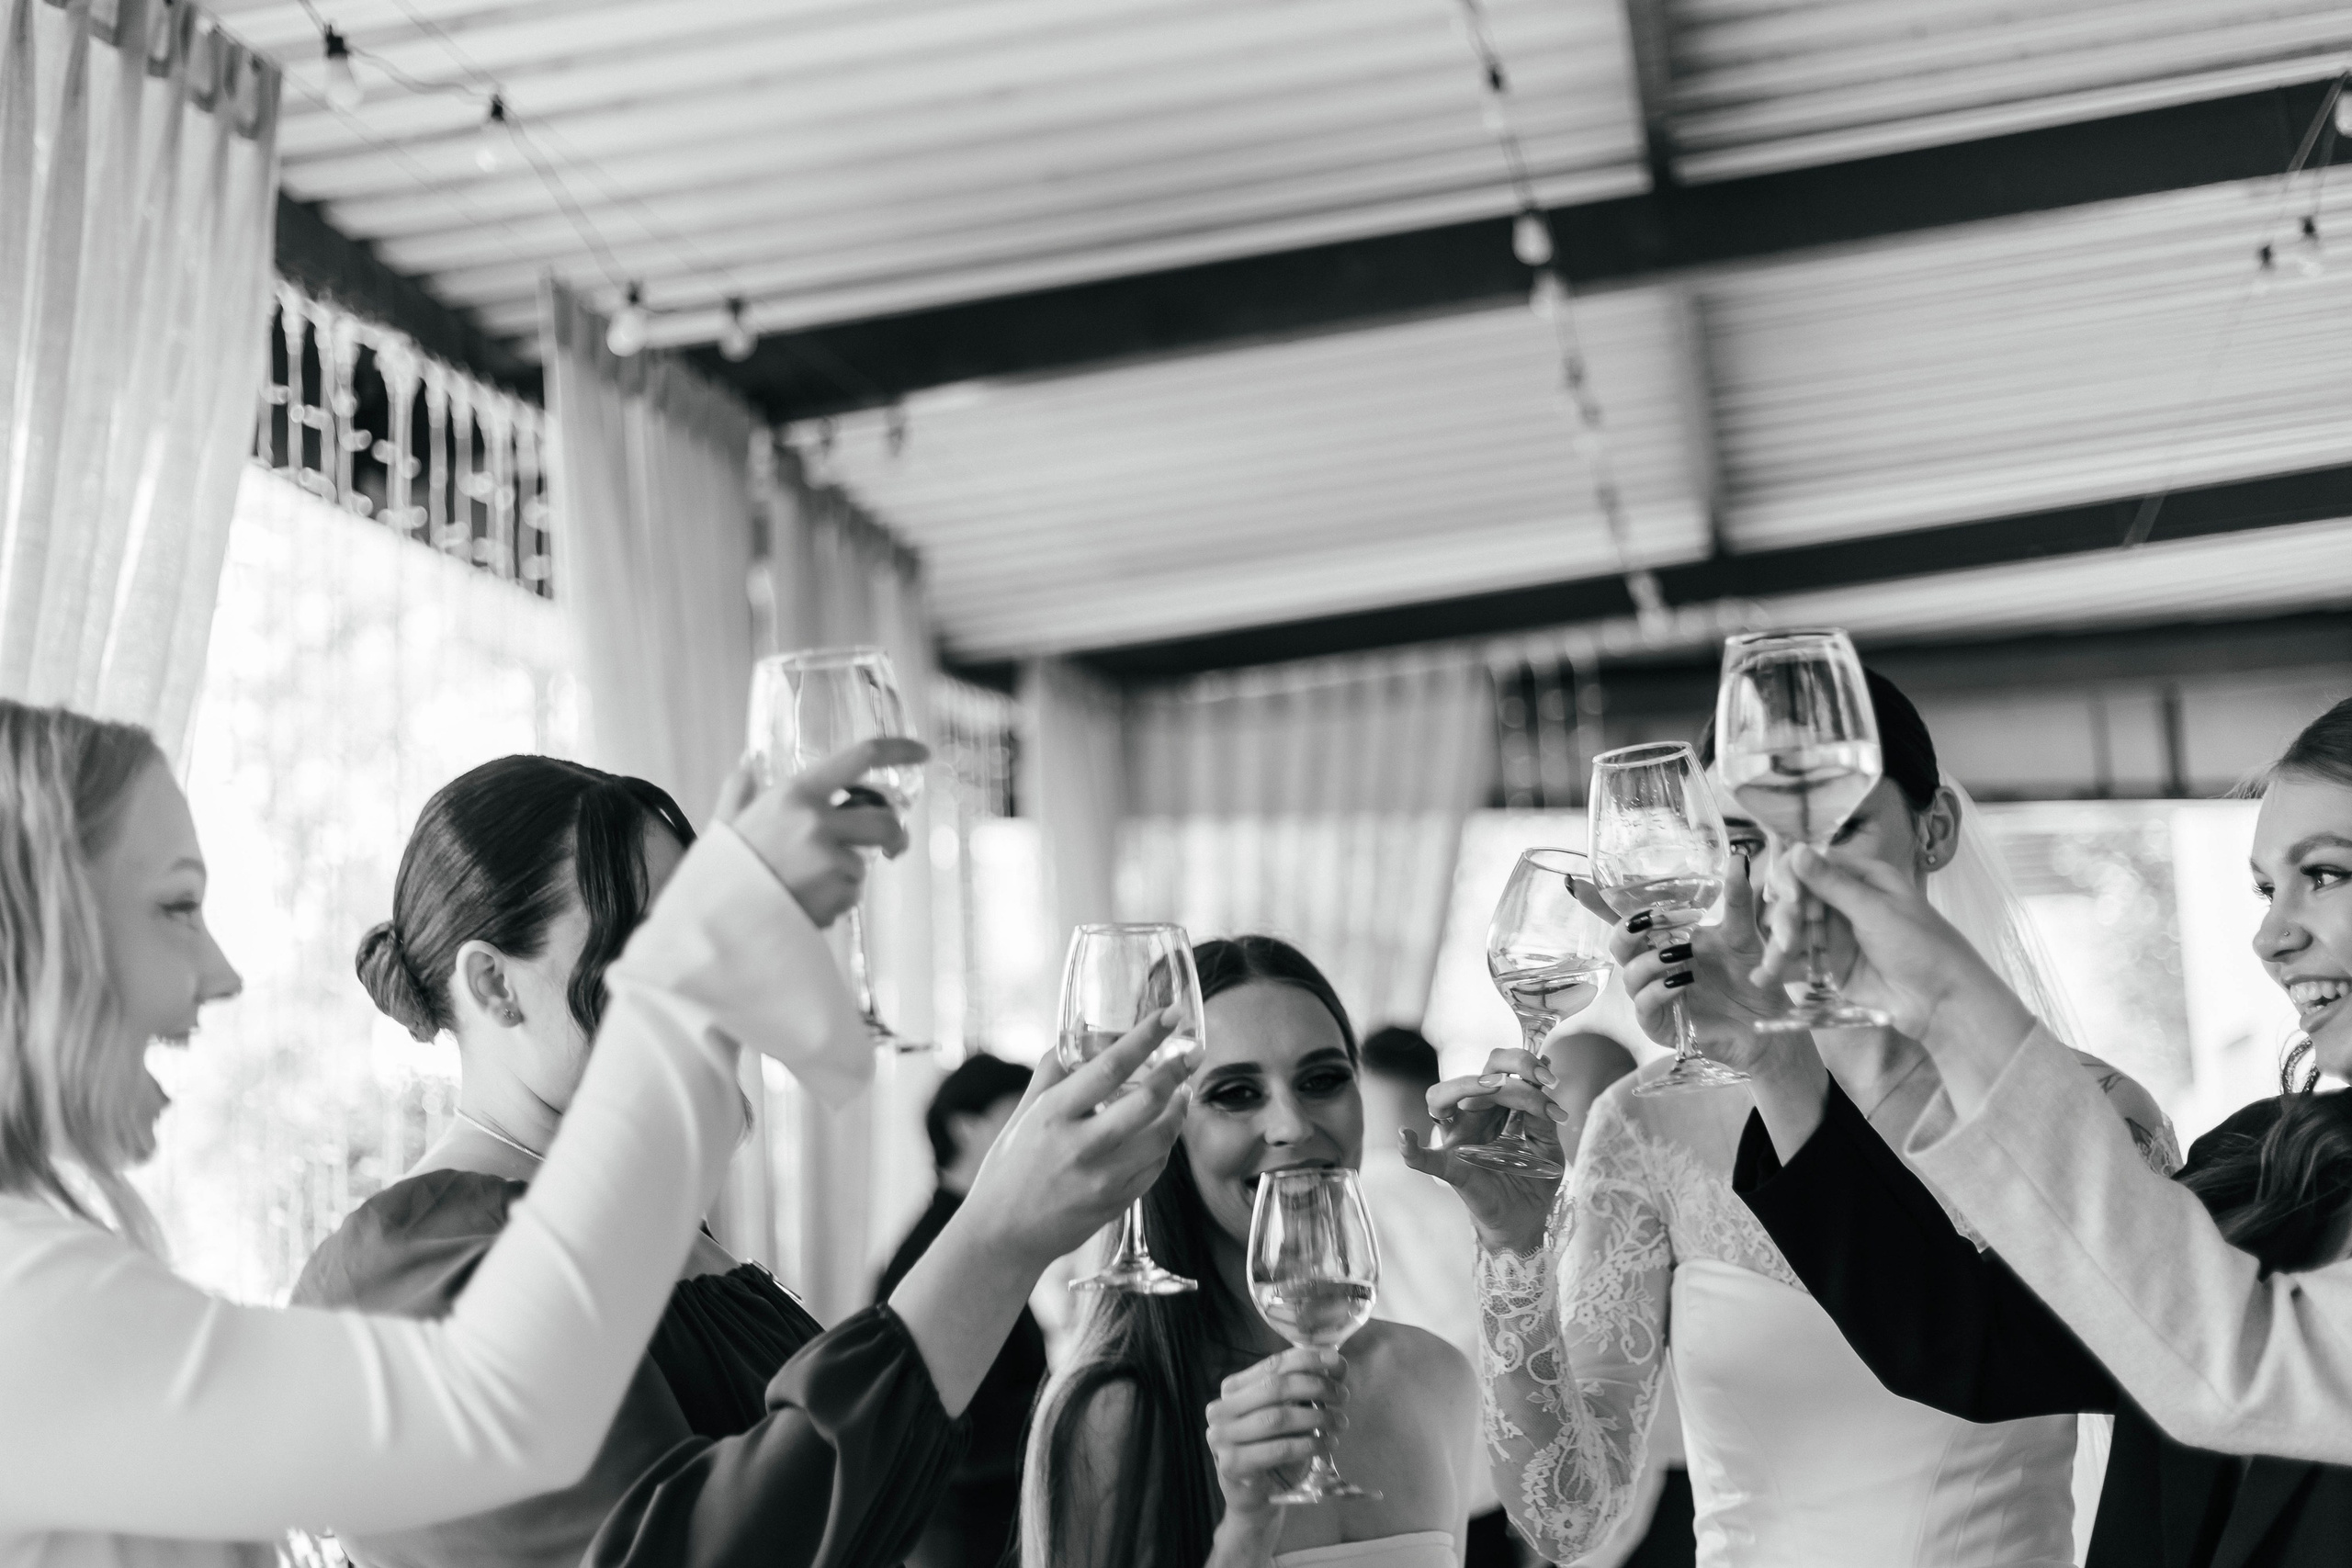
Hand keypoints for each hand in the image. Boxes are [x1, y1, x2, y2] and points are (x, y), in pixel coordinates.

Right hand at [722, 738, 927, 927]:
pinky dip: (835, 902)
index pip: (860, 756)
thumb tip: (749, 760)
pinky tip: (803, 905)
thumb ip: (740, 790)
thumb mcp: (726, 823)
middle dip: (895, 836)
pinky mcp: (836, 891)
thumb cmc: (719, 873)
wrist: (712, 924)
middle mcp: (816, 819)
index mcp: (793, 793)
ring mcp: (829, 856)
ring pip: (863, 864)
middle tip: (893, 849)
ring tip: (805, 888)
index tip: (923, 753)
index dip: (899, 750)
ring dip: (846, 877)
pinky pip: (851, 894)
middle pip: (884, 820)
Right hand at [958, 1009, 1197, 1271]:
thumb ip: (1051, 1073)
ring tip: (1182, 1089)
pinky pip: (1157, 1166)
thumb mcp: (1023, 1114)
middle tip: (1193, 1053)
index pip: (1110, 1067)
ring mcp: (1102, 1179)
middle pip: (1148, 1101)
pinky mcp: (1116, 1203)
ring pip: (1162, 1136)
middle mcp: (1080, 1146)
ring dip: (1180, 1108)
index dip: (1146, 1037)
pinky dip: (1167, 1141)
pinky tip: (1165, 1127)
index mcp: (1053, 1114)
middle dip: (1178, 1071)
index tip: (1171, 1015)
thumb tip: (1077, 1034)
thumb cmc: (1009, 1169)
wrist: (1002, 1236)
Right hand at [1206, 1347, 1347, 1526]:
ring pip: (1277, 1417)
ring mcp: (1221, 1437)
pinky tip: (1326, 1444)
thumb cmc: (1274, 1450)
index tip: (1336, 1359)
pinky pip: (1278, 1448)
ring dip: (1316, 1418)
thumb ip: (1308, 1388)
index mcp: (1233, 1389)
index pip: (1272, 1365)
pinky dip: (1308, 1445)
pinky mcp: (1231, 1464)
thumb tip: (1338, 1363)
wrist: (1256, 1499)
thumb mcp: (1291, 1414)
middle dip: (1315, 1387)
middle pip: (1274, 1387)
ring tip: (1340, 1423)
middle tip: (1343, 1397)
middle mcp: (1221, 1408)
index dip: (1306, 1358)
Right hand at [1401, 1048, 1568, 1253]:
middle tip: (1537, 1079)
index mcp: (1495, 1109)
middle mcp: (1472, 1118)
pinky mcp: (1453, 1169)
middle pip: (1475, 1075)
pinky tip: (1405, 1137)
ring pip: (1440, 1099)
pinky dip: (1411, 1149)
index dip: (1525, 1064)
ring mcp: (1458, 1141)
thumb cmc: (1533, 1180)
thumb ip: (1542, 1115)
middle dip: (1510, 1066)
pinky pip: (1425, 1159)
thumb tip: (1545, 1073)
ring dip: (1467, 1085)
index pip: (1500, 1070)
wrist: (1525, 1221)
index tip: (1550, 1076)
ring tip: (1495, 1085)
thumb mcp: (1547, 1145)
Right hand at [1600, 856, 1795, 1076]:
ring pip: (1629, 974)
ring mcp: (1652, 994)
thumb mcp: (1743, 933)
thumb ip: (1736, 900)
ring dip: (1651, 960)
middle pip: (1617, 944)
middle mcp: (1652, 965)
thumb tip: (1739, 858)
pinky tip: (1682, 983)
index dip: (1597, 903)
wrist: (1765, 1020)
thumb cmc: (1749, 976)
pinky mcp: (1659, 1023)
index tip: (1576, 883)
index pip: (1623, 918)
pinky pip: (1644, 1005)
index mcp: (1664, 939)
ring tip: (1682, 955)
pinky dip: (1659, 991)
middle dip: (1627, 929)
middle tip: (1652, 919)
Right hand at [1754, 846, 2032, 1056]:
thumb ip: (1832, 884)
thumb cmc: (1920, 946)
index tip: (1786, 897)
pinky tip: (1763, 978)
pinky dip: (1780, 967)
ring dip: (1778, 945)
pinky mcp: (1831, 966)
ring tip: (1771, 968)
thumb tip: (1796, 848)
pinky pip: (1799, 960)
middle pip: (1798, 899)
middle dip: (1785, 918)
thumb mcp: (1875, 911)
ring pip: (1794, 930)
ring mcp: (1837, 935)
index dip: (1792, 878)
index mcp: (1862, 878)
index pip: (1813, 865)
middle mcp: (1845, 903)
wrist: (1943, 1003)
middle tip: (1786, 941)